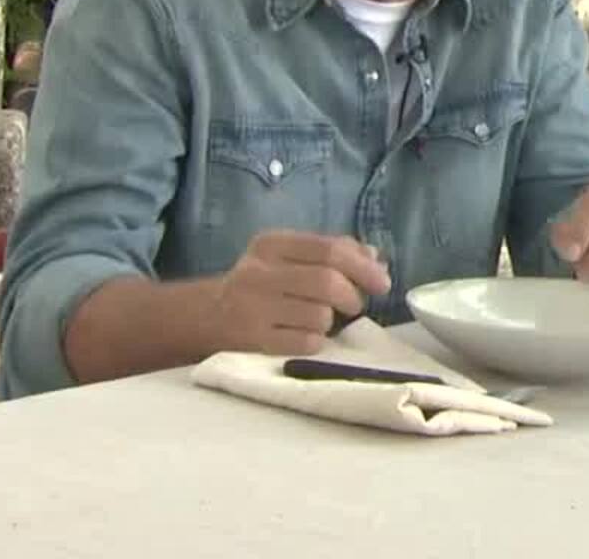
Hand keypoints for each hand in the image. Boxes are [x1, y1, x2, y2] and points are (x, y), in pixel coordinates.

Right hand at [210, 230, 392, 355]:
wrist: (205, 316)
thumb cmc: (261, 284)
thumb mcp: (288, 257)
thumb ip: (332, 252)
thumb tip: (375, 258)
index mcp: (272, 244)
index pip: (329, 249)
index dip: (363, 267)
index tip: (382, 282)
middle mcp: (258, 272)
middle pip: (327, 282)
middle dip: (352, 296)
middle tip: (355, 305)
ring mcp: (252, 308)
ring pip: (319, 316)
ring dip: (331, 322)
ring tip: (320, 320)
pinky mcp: (251, 340)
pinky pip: (305, 343)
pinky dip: (316, 342)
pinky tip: (305, 336)